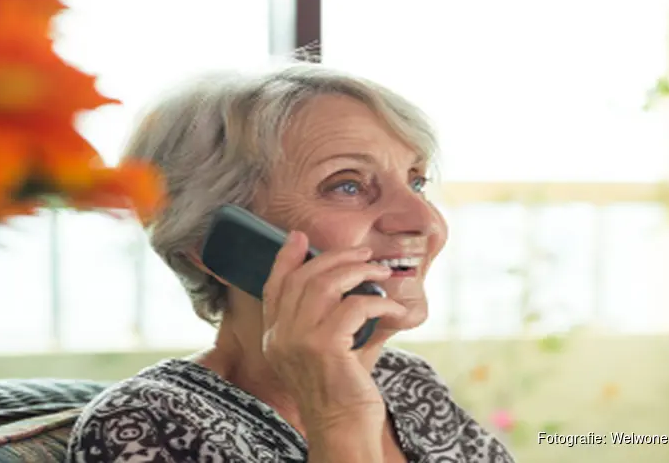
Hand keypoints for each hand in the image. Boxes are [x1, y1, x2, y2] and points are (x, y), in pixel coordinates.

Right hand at [261, 231, 406, 432]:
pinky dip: (379, 301)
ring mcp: (299, 340)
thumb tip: (360, 282)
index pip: (274, 286)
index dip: (285, 258)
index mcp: (275, 336)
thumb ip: (334, 316)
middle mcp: (280, 336)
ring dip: (357, 271)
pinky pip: (354, 306)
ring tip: (379, 271)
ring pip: (325, 284)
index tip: (298, 237)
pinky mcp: (324, 347)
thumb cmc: (342, 391)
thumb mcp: (330, 349)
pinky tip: (393, 307)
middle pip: (303, 278)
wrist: (343, 430)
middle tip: (363, 253)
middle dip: (335, 257)